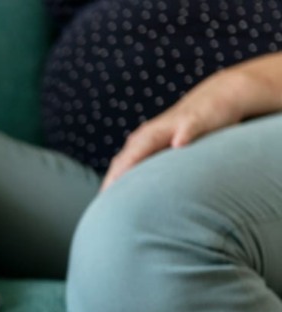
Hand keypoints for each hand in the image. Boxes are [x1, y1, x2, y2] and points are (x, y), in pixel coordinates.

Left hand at [102, 58, 281, 189]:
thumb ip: (157, 167)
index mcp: (144, 141)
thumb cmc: (191, 130)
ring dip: (136, 156)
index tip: (101, 205)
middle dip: (115, 175)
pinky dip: (182, 135)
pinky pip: (188, 127)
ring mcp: (172, 124)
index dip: (110, 182)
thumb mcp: (172, 150)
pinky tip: (179, 144)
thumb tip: (145, 196)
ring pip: (149, 140)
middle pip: (128, 155)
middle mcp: (152, 132)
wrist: (221, 95)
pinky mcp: (196, 118)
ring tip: (124, 177)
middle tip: (106, 198)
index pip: (121, 164)